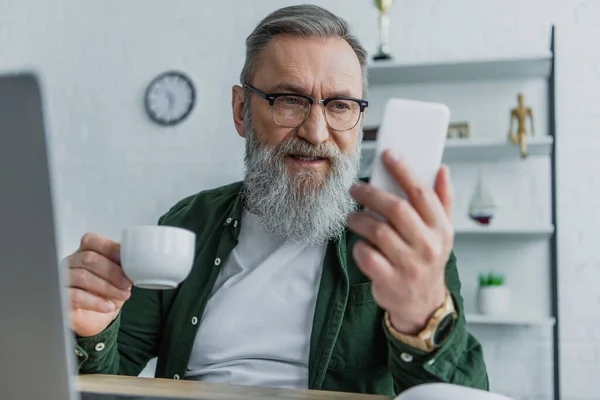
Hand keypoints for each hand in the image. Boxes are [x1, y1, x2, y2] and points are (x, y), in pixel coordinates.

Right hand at [63, 233, 132, 336]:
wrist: (98, 318)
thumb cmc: (107, 292)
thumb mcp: (119, 276)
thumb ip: (123, 263)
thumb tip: (136, 257)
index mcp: (84, 251)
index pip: (91, 241)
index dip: (109, 248)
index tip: (126, 259)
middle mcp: (70, 263)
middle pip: (88, 259)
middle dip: (112, 271)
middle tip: (127, 283)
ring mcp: (62, 280)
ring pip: (82, 277)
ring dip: (107, 287)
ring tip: (123, 296)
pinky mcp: (60, 299)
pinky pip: (75, 296)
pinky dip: (95, 301)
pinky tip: (108, 306)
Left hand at [348, 150, 453, 334]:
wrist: (422, 303)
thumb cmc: (428, 259)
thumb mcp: (442, 232)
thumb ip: (442, 200)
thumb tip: (442, 169)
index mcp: (441, 229)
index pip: (422, 194)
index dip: (404, 170)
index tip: (387, 154)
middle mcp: (427, 246)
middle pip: (396, 209)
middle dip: (371, 193)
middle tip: (356, 188)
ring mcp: (408, 265)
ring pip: (377, 231)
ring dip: (359, 219)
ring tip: (353, 216)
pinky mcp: (389, 280)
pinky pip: (366, 255)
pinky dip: (358, 246)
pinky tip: (360, 243)